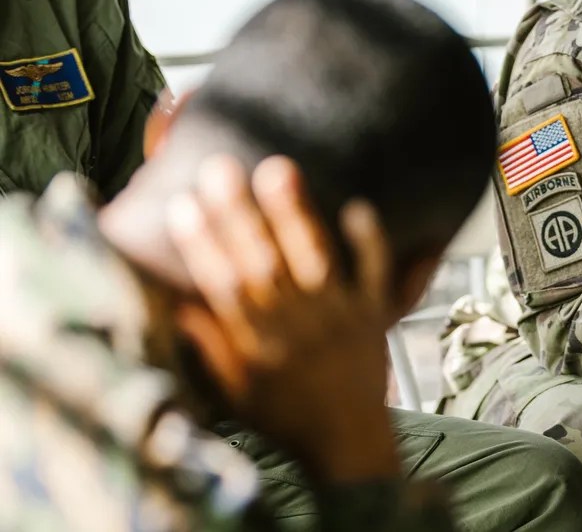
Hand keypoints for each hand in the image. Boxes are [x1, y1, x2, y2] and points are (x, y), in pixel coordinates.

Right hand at [167, 155, 403, 482]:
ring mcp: (337, 318)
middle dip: (239, 215)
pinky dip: (369, 243)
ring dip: (296, 215)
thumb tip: (176, 302)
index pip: (221, 286)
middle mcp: (294, 327)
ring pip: (314, 260)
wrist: (349, 443)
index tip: (182, 205)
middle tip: (220, 168)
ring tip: (278, 171)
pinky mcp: (374, 316)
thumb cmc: (286, 416)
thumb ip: (210, 346)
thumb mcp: (236, 392)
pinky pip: (374, 275)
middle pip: (262, 263)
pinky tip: (358, 207)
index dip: (201, 245)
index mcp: (255, 346)